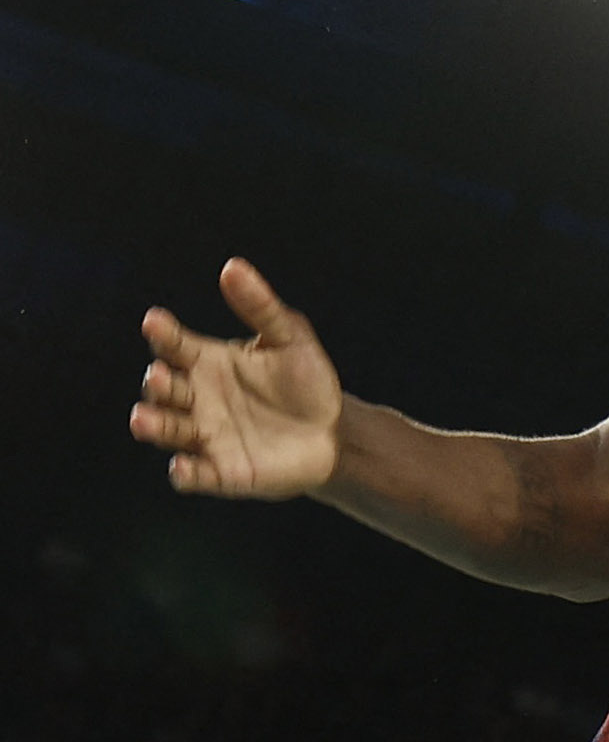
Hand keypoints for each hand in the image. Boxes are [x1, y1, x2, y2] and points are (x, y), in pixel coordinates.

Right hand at [130, 258, 343, 499]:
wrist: (335, 431)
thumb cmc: (306, 381)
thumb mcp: (290, 338)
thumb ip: (260, 306)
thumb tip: (232, 267)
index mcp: (207, 362)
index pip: (175, 345)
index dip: (163, 334)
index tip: (154, 321)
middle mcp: (197, 398)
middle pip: (163, 390)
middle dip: (157, 384)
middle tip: (160, 376)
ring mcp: (206, 436)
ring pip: (168, 431)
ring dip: (154, 426)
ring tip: (141, 419)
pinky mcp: (222, 471)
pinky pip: (196, 475)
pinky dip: (186, 474)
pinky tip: (181, 469)